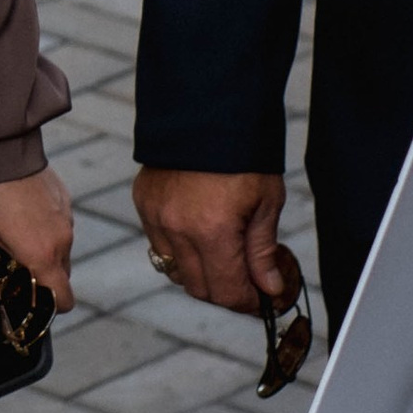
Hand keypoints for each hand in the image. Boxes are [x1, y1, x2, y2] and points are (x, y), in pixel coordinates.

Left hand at [0, 167, 74, 310]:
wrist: (2, 148)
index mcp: (43, 255)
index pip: (65, 299)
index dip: (52, 306)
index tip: (34, 302)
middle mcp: (62, 239)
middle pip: (62, 275)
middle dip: (43, 278)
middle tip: (16, 268)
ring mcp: (66, 217)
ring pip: (62, 249)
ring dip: (45, 251)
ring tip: (16, 237)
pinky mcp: (64, 198)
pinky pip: (60, 224)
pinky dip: (47, 227)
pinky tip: (22, 214)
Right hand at [134, 166, 291, 318]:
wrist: (207, 108)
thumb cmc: (243, 152)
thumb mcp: (266, 202)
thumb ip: (263, 251)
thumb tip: (269, 289)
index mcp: (212, 230)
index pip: (227, 292)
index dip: (249, 303)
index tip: (264, 300)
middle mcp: (177, 228)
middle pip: (199, 289)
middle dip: (227, 292)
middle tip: (248, 282)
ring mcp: (155, 216)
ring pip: (175, 271)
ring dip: (201, 274)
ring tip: (224, 258)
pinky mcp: (144, 202)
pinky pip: (159, 245)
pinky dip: (179, 251)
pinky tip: (200, 236)